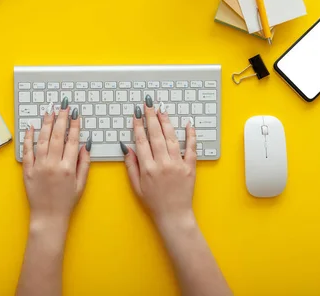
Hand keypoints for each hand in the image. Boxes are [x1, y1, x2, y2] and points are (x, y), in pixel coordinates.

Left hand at [22, 98, 90, 229]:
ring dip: (46, 123)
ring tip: (49, 111)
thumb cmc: (67, 202)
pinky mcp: (28, 171)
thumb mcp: (81, 184)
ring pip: (42, 140)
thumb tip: (85, 145)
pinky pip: (27, 151)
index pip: (72, 141)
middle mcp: (53, 165)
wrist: (48, 217)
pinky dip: (28, 138)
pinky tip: (31, 127)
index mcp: (68, 168)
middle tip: (62, 106)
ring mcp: (39, 167)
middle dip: (60, 119)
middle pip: (57, 136)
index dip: (74, 126)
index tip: (75, 114)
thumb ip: (84, 163)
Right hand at [121, 95, 196, 226]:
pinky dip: (191, 136)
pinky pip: (191, 148)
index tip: (136, 114)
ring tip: (162, 110)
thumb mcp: (136, 186)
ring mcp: (177, 164)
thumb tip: (127, 148)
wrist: (173, 215)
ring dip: (166, 122)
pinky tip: (188, 124)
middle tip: (148, 104)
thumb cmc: (154, 202)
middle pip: (156, 135)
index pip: (141, 141)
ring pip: (171, 138)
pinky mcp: (190, 167)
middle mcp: (162, 164)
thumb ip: (132, 166)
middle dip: (151, 117)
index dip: (138, 126)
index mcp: (148, 168)